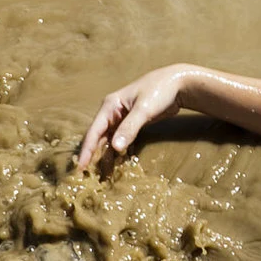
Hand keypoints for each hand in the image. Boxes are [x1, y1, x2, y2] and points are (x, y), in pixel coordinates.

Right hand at [75, 63, 201, 170]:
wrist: (179, 84)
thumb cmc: (159, 91)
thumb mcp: (144, 109)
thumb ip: (129, 128)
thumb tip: (115, 148)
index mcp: (109, 106)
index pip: (94, 132)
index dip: (86, 150)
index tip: (80, 167)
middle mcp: (112, 113)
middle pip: (99, 138)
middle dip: (94, 156)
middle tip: (88, 176)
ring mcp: (122, 119)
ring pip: (110, 142)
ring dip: (108, 157)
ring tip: (104, 176)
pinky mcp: (132, 125)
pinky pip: (122, 141)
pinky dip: (121, 153)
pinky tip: (120, 165)